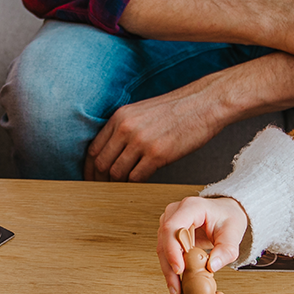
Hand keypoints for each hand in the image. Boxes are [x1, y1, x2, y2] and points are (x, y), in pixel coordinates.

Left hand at [85, 85, 221, 181]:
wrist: (204, 103)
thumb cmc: (177, 108)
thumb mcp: (142, 111)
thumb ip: (125, 128)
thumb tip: (113, 151)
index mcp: (120, 116)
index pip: (94, 149)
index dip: (90, 168)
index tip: (91, 178)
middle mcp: (126, 128)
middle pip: (102, 163)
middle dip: (99, 180)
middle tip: (101, 190)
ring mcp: (141, 141)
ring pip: (117, 173)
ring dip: (117, 185)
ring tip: (120, 190)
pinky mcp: (158, 154)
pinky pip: (136, 177)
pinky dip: (134, 185)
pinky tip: (138, 185)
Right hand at [157, 196, 247, 293]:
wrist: (226, 213)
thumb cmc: (228, 217)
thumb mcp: (234, 232)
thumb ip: (226, 250)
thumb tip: (212, 266)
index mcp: (191, 207)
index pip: (173, 227)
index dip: (173, 249)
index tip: (179, 269)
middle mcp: (176, 212)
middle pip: (164, 240)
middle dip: (169, 267)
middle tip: (176, 288)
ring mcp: (170, 222)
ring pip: (162, 248)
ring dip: (168, 271)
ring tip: (176, 290)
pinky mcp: (170, 234)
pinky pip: (166, 252)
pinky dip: (171, 268)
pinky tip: (177, 283)